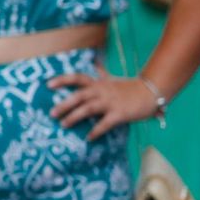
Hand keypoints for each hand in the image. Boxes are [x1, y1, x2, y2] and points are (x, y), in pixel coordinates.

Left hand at [47, 72, 161, 139]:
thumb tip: (94, 61)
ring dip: (74, 117)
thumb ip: (101, 73)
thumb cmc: (130, 87)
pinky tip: (88, 138)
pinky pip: (105, 124)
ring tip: (63, 125)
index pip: (77, 78)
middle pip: (79, 96)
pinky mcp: (120, 114)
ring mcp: (110, 102)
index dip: (62, 80)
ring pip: (88, 109)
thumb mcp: (113, 78)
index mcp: (99, 83)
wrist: (152, 92)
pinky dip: (96, 131)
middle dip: (64, 104)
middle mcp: (102, 91)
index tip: (48, 84)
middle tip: (51, 113)